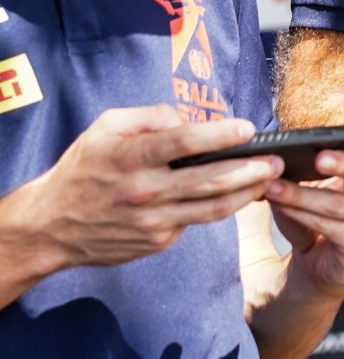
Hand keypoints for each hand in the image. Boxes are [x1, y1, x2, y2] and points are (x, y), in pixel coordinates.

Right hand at [24, 105, 284, 271]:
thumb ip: (148, 116)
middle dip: (250, 170)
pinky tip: (237, 194)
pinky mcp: (158, 242)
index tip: (247, 127)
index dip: (218, 135)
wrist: (52, 226)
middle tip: (276, 160)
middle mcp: (145, 192)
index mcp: (131, 157)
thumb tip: (186, 118)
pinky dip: (217, 207)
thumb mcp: (105, 127)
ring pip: (212, 208)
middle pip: (209, 181)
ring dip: (247, 194)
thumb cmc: (83, 168)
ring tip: (270, 178)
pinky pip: (193, 220)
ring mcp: (153, 222)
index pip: (182, 143)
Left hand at [264, 110, 343, 300]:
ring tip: (272, 186)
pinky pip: (329, 227)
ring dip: (301, 195)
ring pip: (338, 204)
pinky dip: (300, 215)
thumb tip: (276, 156)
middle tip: (318, 157)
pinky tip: (281, 206)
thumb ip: (301, 168)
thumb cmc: (315, 212)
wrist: (315, 263)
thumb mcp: (309, 184)